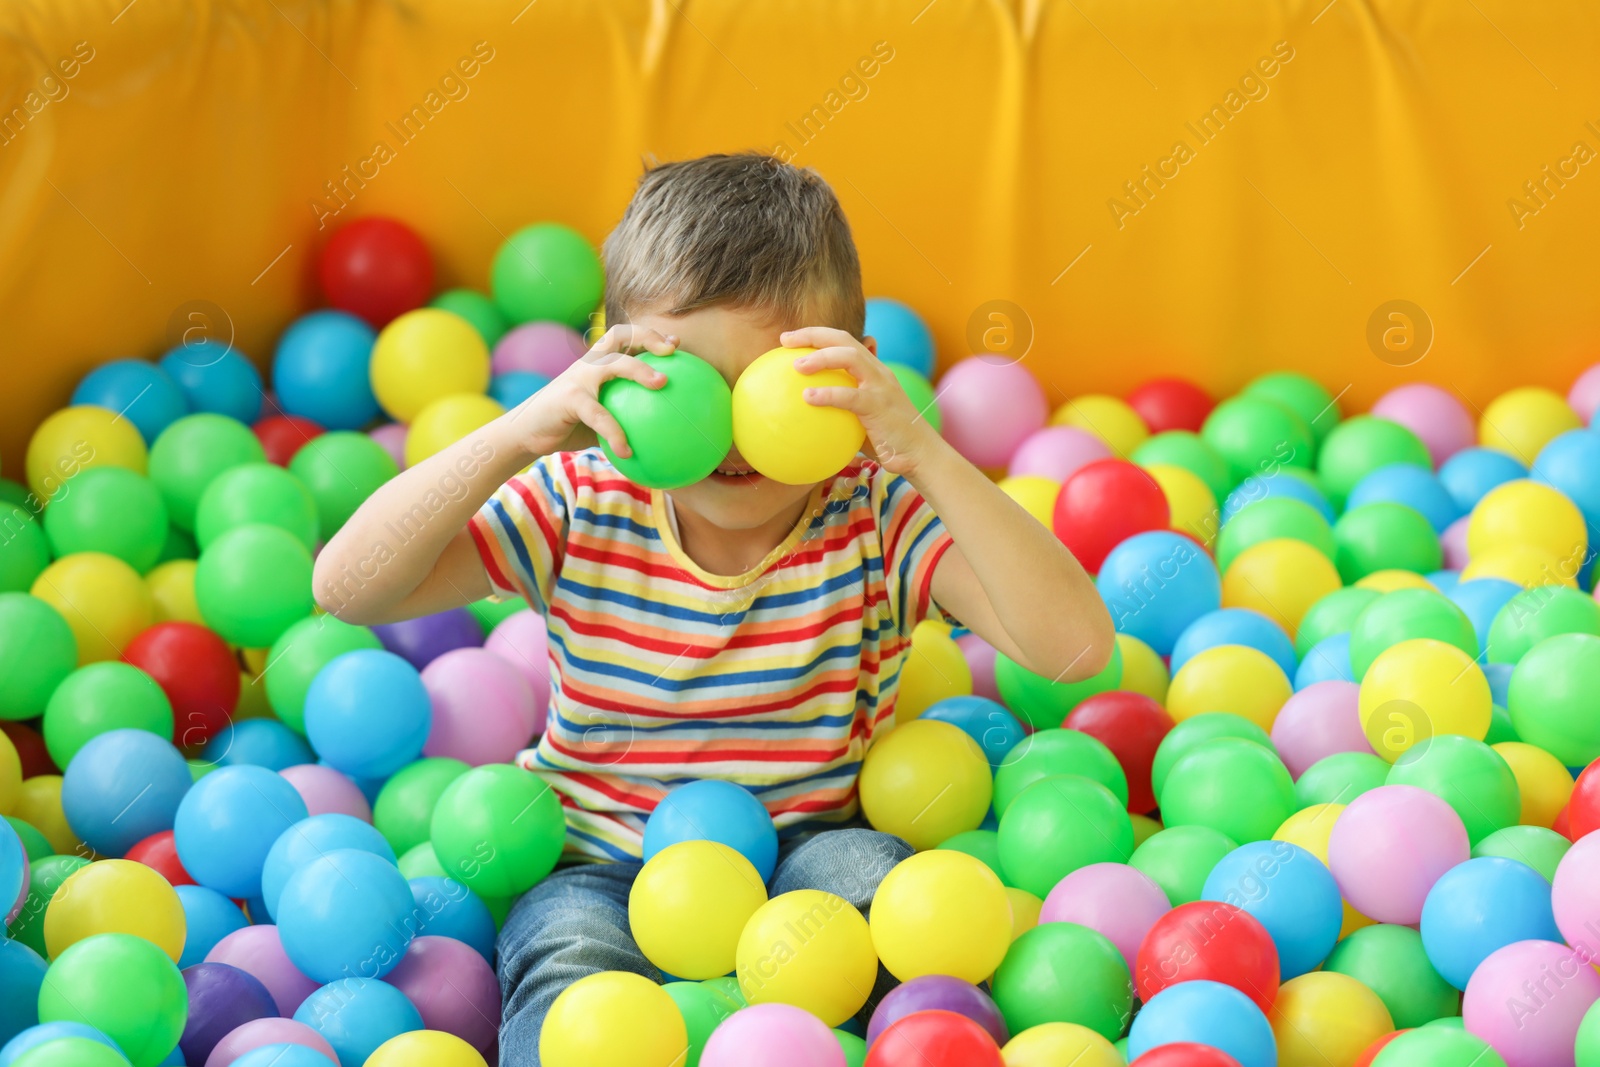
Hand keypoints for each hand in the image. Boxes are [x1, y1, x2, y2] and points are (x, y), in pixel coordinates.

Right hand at [507, 325, 675, 457]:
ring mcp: (578, 378)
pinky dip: (614, 432)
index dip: (649, 335)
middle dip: (647, 337)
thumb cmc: (568, 426)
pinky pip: (598, 414)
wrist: (526, 434)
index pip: (624, 338)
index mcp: (596, 364)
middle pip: (618, 335)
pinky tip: (628, 451)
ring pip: (612, 364)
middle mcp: (588, 364)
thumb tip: (662, 435)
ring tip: (662, 384)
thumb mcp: (600, 419)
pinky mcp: (568, 398)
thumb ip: (625, 416)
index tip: (675, 344)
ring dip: (639, 370)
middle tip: (671, 352)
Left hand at [783, 327, 944, 476]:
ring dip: (820, 357)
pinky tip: (807, 397)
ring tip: (795, 365)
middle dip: (813, 334)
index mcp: (874, 370)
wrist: (920, 454)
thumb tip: (812, 405)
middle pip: (844, 339)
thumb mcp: (865, 416)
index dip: (817, 334)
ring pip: (849, 357)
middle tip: (785, 340)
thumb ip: (846, 404)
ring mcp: (880, 386)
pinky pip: (849, 395)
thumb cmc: (888, 440)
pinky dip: (827, 393)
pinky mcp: (879, 405)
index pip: (844, 341)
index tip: (791, 339)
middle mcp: (878, 371)